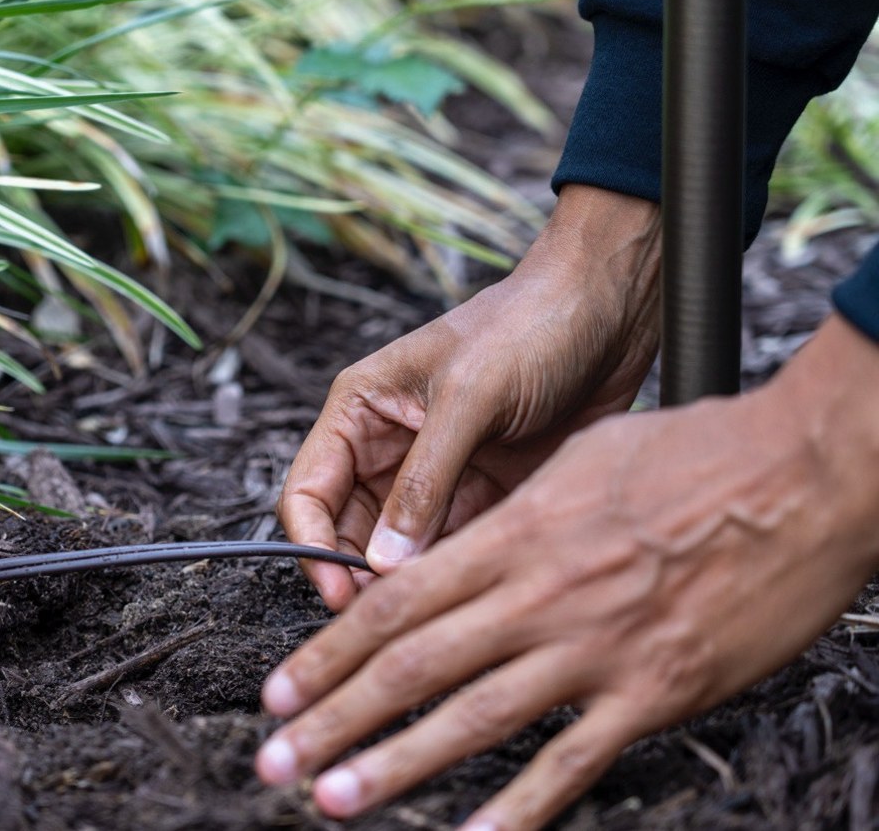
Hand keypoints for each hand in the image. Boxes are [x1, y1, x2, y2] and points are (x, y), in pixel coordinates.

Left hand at [257, 315, 878, 829]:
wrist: (805, 475)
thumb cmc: (698, 455)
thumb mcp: (581, 460)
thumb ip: (511, 512)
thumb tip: (456, 539)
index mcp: (513, 535)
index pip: (394, 603)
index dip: (327, 653)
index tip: (278, 692)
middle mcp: (538, 595)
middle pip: (412, 665)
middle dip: (333, 718)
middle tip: (273, 761)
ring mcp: (594, 649)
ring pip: (474, 718)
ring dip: (395, 764)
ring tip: (334, 798)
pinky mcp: (653, 693)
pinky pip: (572, 763)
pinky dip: (517, 810)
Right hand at [281, 185, 661, 608]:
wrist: (613, 308)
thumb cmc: (532, 324)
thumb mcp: (470, 398)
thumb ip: (425, 482)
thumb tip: (383, 562)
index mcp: (361, 410)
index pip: (310, 491)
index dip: (313, 546)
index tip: (339, 591)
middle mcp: (390, 446)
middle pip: (349, 531)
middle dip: (362, 574)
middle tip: (391, 615)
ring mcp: (438, 474)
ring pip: (401, 550)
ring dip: (413, 580)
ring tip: (438, 604)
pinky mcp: (485, 494)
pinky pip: (456, 548)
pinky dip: (459, 572)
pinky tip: (476, 587)